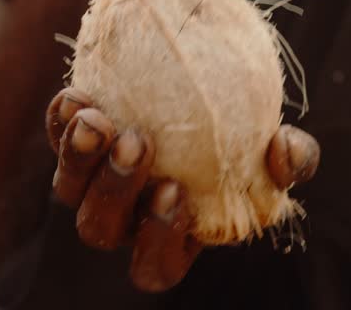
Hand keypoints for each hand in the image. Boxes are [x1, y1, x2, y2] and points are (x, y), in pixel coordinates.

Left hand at [45, 88, 320, 291]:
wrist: (207, 86)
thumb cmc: (250, 134)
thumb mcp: (279, 147)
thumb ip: (292, 157)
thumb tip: (285, 152)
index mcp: (174, 236)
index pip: (155, 264)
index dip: (157, 238)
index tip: (174, 191)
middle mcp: (128, 217)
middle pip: (102, 229)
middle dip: (115, 191)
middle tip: (138, 142)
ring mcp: (96, 183)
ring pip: (69, 192)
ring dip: (80, 159)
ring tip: (97, 118)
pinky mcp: (78, 143)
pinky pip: (58, 139)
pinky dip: (63, 121)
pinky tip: (78, 95)